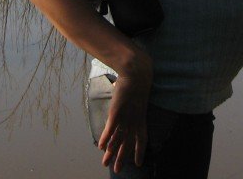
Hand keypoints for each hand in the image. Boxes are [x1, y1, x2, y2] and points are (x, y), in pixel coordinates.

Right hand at [98, 53, 151, 172]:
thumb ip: (129, 97)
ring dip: (110, 152)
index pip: (142, 139)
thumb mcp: (134, 94)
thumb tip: (118, 86)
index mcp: (141, 118)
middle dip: (121, 157)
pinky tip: (100, 147)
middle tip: (116, 170)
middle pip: (127, 143)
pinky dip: (105, 138)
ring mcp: (125, 117)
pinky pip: (110, 128)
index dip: (139, 151)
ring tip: (105, 164)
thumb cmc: (136, 81)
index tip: (138, 163)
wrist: (136, 72)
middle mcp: (134, 121)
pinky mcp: (116, 112)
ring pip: (117, 139)